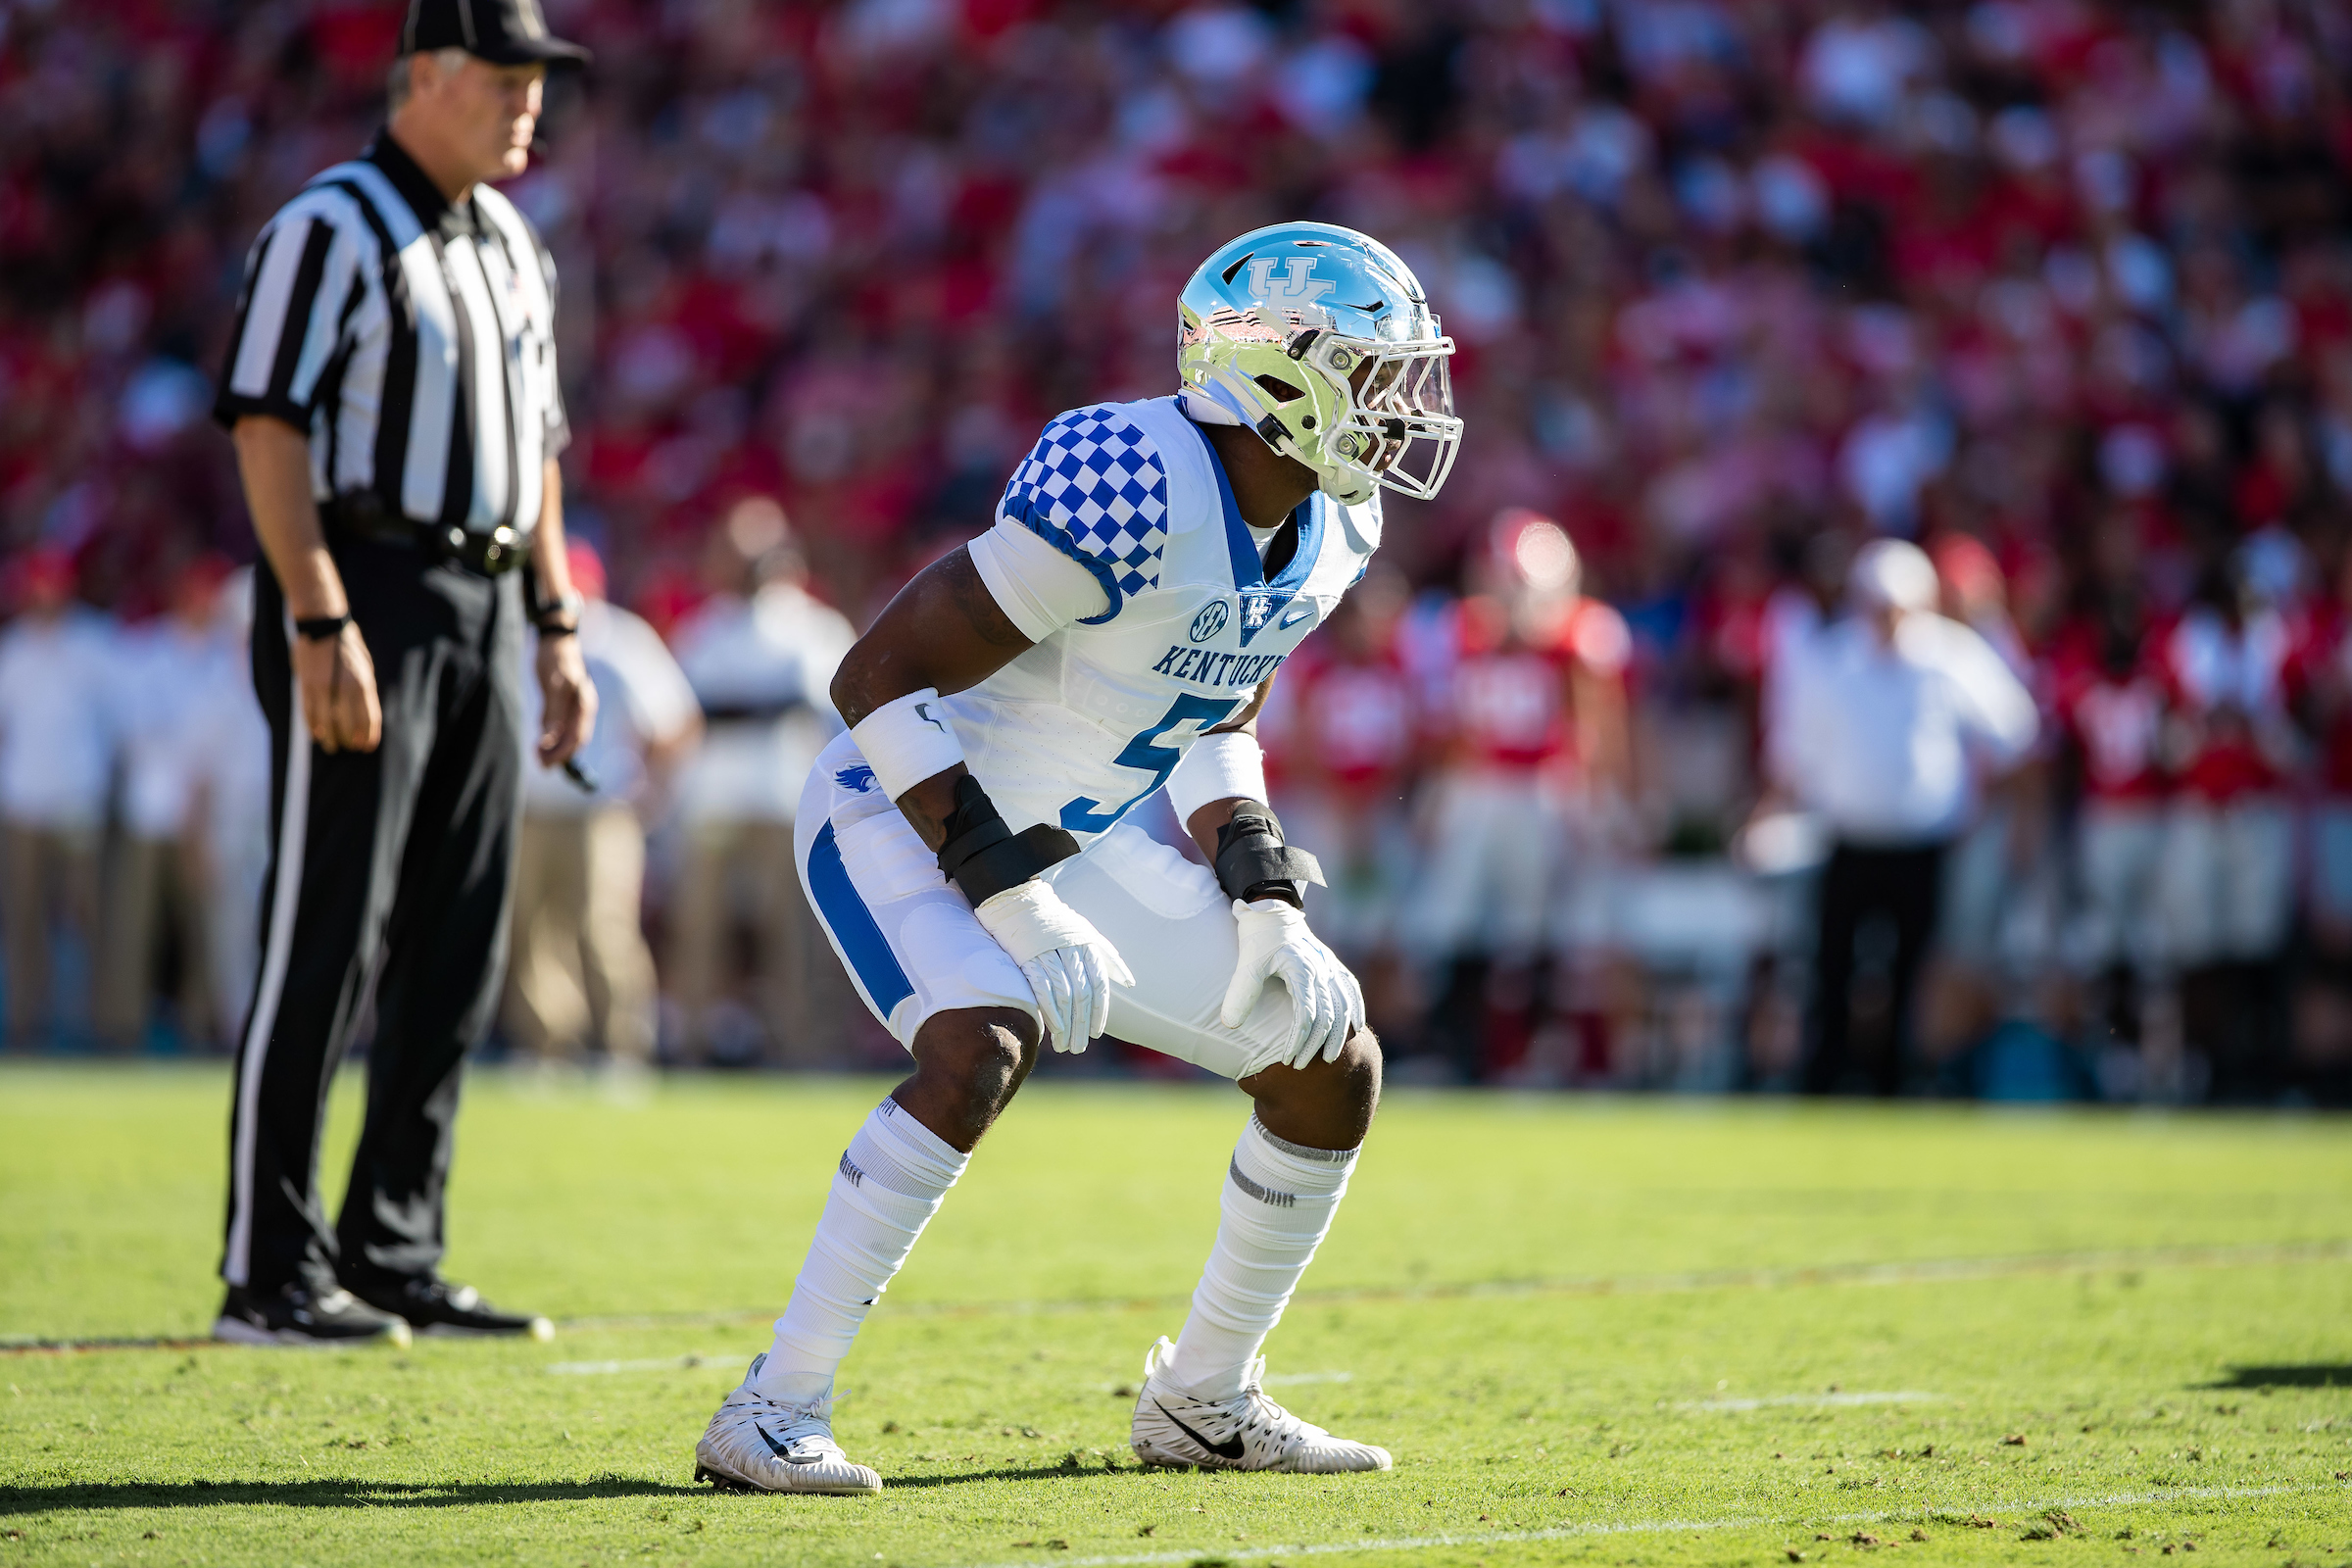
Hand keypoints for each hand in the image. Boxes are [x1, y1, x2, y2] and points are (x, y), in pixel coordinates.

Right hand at [293, 623, 381, 753]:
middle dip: (350, 740)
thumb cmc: (348, 646)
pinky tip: (316, 734)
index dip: (369, 735)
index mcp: (363, 682)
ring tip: (332, 746)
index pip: (369, 717)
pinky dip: (313, 726)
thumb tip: (367, 715)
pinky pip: (309, 711)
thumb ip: (365, 690)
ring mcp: (323, 687)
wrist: (323, 625)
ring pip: (326, 722)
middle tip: (350, 748)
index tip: (367, 746)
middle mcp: (344, 687)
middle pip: (348, 724)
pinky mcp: (306, 685)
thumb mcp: (365, 666)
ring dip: (329, 738)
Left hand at [535, 632, 596, 767]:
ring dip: (554, 749)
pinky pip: (560, 727)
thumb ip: (553, 712)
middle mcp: (582, 708)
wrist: (555, 638)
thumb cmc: (555, 658)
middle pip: (574, 739)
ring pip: (567, 735)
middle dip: (559, 755)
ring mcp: (574, 706)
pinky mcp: (563, 703)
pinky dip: (551, 738)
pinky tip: (539, 743)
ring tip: (537, 757)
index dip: (562, 753)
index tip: (546, 763)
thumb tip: (550, 739)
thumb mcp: (553, 685)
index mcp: (584, 703)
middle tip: (540, 765)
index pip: (577, 737)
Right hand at [968, 879, 1133, 1052]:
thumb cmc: (1056, 921)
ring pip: (1064, 996)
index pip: (1099, 985)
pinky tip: (1053, 1028)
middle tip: (1080, 1048)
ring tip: (1065, 1045)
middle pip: (1082, 995)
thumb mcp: (1087, 933)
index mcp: (1088, 946)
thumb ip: (1108, 958)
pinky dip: (1050, 1010)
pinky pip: (1043, 989)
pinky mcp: (1027, 958)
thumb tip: (1129, 982)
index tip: (1095, 1032)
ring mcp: (1049, 954)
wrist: (1020, 900)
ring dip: (1066, 1024)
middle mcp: (1071, 951)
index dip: (1099, 1011)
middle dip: (1082, 1025)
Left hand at [1221, 898, 1363, 1070]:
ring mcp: (1330, 966)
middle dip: (1316, 1044)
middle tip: (1300, 1065)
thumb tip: (1230, 1025)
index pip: (1306, 1014)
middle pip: (1328, 1015)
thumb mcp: (1247, 963)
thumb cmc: (1258, 937)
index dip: (1297, 1039)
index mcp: (1302, 970)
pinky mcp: (1332, 964)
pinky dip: (1355, 1009)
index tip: (1285, 1058)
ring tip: (1330, 1058)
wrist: (1271, 909)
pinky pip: (1351, 989)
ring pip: (1344, 1005)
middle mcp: (1321, 969)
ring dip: (1339, 1034)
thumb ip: (1240, 993)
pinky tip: (1355, 1027)